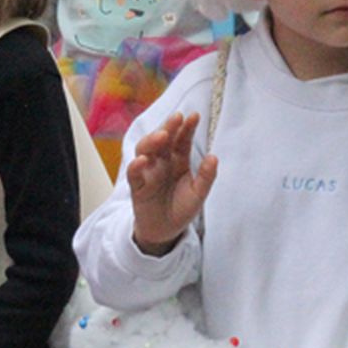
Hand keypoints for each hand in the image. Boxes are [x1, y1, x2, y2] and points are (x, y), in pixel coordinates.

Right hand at [126, 112, 217, 255]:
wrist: (165, 231)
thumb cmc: (181, 208)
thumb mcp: (199, 193)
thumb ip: (206, 176)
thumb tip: (214, 157)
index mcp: (178, 159)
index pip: (181, 139)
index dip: (187, 127)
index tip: (194, 116)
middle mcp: (162, 161)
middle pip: (162, 139)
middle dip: (168, 127)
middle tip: (177, 118)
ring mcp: (148, 171)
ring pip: (144, 149)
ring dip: (152, 141)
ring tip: (162, 136)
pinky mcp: (137, 186)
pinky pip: (134, 173)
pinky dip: (136, 166)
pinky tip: (142, 160)